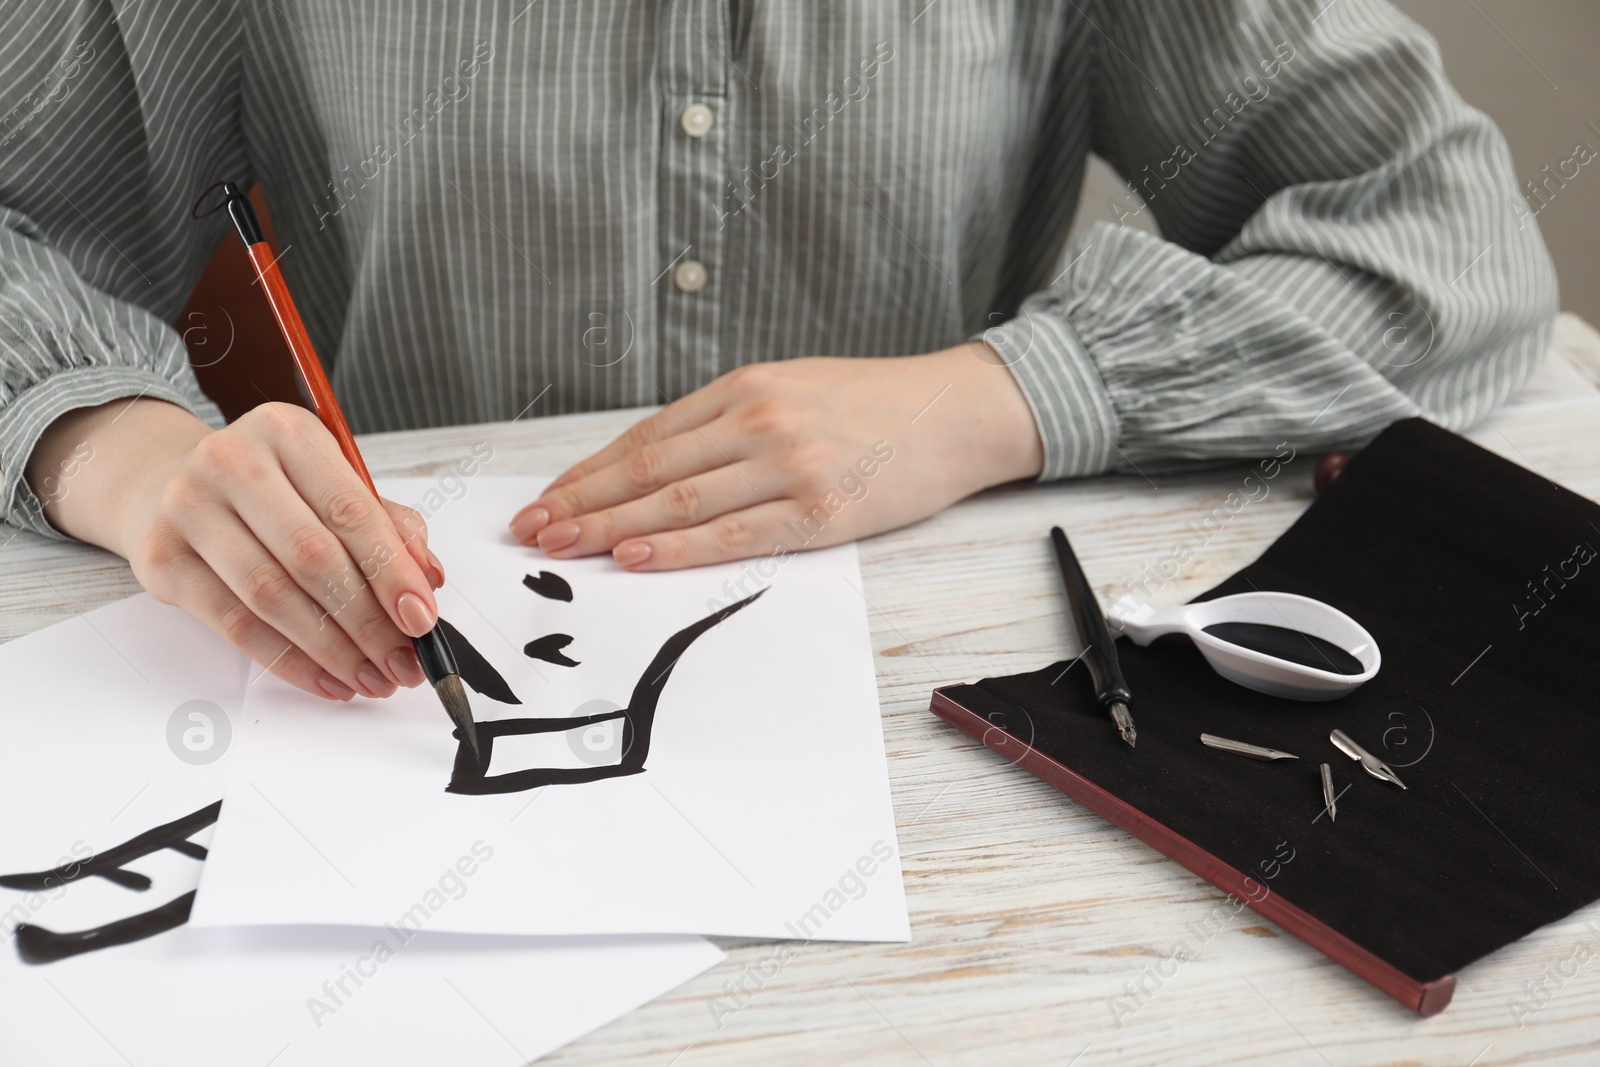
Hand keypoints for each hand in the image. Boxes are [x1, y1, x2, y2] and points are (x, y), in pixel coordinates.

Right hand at [29, 398, 445, 700]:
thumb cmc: (270, 488)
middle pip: (313, 558)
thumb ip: (387, 525)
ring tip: (373, 678)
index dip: (393, 572)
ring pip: (273, 597)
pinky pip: (235, 625)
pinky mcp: (162, 561)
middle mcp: (232, 462)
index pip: (351, 511)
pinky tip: (329, 680)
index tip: (423, 618)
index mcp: (287, 432)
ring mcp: (188, 509)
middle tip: (404, 662)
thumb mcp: (331, 483)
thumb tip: (427, 579)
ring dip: (333, 650)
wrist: (165, 483)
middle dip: (369, 622)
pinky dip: (290, 662)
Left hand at [509, 343, 1044, 568]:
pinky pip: (733, 534)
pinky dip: (677, 547)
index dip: (588, 472)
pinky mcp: (819, 510)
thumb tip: (657, 467)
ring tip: (560, 546)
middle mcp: (757, 420)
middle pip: (648, 468)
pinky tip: (634, 556)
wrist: (955, 413)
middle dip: (581, 502)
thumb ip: (729, 423)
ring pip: (678, 502)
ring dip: (610, 527)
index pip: (645, 437)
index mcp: (745, 388)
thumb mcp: (791, 390)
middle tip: (530, 529)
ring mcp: (787, 465)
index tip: (546, 498)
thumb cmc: (872, 406)